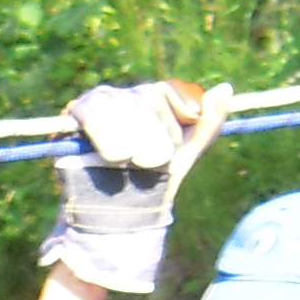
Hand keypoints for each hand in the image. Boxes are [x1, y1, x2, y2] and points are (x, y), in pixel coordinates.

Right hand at [63, 78, 224, 176]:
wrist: (121, 211)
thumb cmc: (154, 180)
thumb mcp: (186, 152)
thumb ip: (208, 122)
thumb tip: (226, 88)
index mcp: (150, 99)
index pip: (165, 91)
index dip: (177, 113)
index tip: (181, 142)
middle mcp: (124, 96)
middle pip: (145, 97)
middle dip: (155, 133)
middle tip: (153, 162)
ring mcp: (97, 104)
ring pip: (119, 103)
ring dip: (130, 136)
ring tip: (130, 162)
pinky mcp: (73, 118)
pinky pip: (90, 111)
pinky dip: (103, 132)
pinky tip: (114, 155)